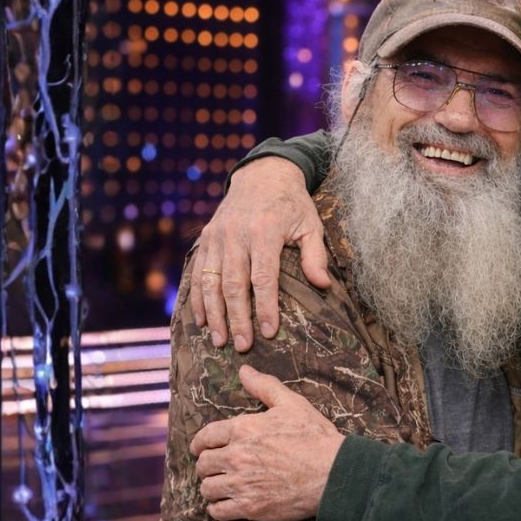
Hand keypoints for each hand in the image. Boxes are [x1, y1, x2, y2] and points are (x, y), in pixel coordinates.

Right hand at [191, 157, 330, 352]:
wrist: (262, 174)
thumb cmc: (291, 204)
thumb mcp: (310, 224)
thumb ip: (315, 255)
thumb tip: (323, 285)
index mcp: (264, 232)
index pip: (263, 277)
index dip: (265, 306)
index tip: (269, 332)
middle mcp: (236, 235)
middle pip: (234, 284)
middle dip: (237, 318)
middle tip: (242, 346)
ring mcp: (217, 237)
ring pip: (211, 281)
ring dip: (214, 314)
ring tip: (219, 341)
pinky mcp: (206, 238)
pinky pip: (198, 272)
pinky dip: (197, 297)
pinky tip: (202, 320)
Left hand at [191, 365, 343, 520]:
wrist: (333, 473)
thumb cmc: (315, 437)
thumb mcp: (292, 404)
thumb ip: (265, 387)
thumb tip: (244, 371)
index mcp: (242, 429)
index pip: (205, 437)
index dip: (199, 444)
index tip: (199, 450)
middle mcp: (236, 456)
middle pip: (203, 465)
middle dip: (206, 467)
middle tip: (214, 470)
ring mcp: (242, 483)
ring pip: (207, 489)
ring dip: (211, 488)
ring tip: (219, 488)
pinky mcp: (250, 507)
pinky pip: (219, 511)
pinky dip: (217, 509)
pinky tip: (223, 506)